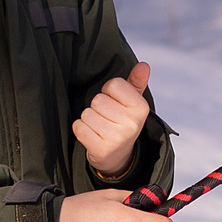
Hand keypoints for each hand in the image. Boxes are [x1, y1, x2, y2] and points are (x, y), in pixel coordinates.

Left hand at [73, 62, 152, 178]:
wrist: (119, 156)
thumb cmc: (123, 122)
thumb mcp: (133, 102)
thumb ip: (136, 82)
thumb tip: (143, 65)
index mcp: (141, 108)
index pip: (113, 84)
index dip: (108, 91)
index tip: (114, 102)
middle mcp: (131, 124)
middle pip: (98, 100)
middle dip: (98, 107)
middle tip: (107, 118)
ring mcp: (117, 138)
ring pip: (87, 114)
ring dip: (89, 119)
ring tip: (100, 127)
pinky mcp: (101, 150)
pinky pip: (79, 128)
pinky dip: (81, 130)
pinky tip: (92, 135)